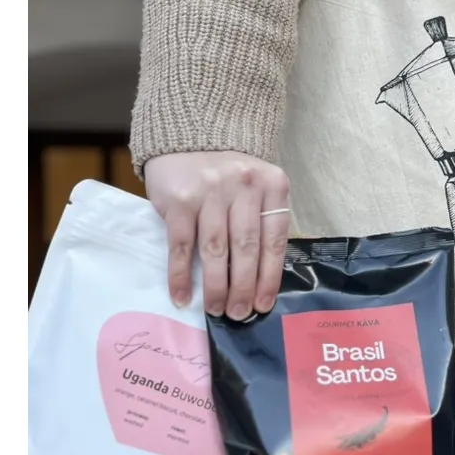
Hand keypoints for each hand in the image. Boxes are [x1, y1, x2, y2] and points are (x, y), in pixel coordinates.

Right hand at [143, 151, 290, 318]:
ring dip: (216, 286)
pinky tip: (183, 296)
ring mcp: (211, 191)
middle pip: (246, 247)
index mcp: (272, 185)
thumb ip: (262, 223)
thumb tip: (261, 282)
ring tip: (216, 310)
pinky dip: (181, 275)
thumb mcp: (256, 190)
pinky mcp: (180, 199)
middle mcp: (244, 185)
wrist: (188, 139)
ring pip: (216, 249)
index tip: (264, 305)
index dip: (270, 277)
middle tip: (239, 314)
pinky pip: (183, 245)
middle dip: (243, 287)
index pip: (274, 239)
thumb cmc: (228, 177)